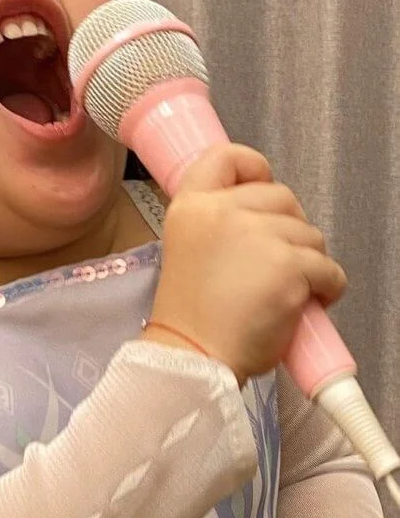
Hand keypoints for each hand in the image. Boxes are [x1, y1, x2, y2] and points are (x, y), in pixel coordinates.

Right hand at [142, 144, 346, 384]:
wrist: (191, 360)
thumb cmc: (190, 319)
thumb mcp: (188, 252)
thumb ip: (217, 226)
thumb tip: (263, 219)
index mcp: (191, 207)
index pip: (227, 157)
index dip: (253, 166)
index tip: (261, 186)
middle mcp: (222, 212)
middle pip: (281, 196)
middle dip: (289, 227)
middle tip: (276, 261)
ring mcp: (258, 236)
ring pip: (311, 233)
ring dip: (308, 261)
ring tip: (285, 291)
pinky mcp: (290, 265)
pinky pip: (329, 268)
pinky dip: (327, 288)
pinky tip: (304, 304)